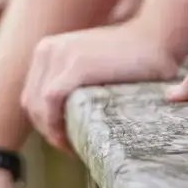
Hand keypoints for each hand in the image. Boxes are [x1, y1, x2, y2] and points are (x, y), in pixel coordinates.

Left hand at [21, 21, 180, 151]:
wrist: (156, 39)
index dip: (44, 124)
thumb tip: (61, 122)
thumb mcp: (90, 64)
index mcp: (48, 50)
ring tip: (75, 147)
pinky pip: (50, 101)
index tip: (66, 140)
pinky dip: (56, 125)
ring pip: (39, 107)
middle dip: (47, 131)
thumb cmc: (131, 60)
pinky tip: (74, 141)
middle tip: (71, 148)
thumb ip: (72, 83)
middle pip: (31, 104)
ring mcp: (61, 54)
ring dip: (52, 133)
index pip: (32, 97)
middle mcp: (48, 49)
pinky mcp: (77, 65)